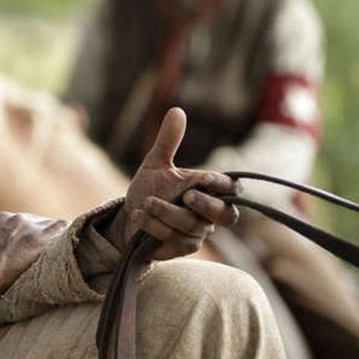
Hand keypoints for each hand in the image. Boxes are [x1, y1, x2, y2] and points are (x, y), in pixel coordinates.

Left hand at [0, 211, 65, 300]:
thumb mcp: (30, 274)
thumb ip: (44, 256)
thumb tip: (58, 251)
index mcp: (38, 239)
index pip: (63, 226)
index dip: (67, 233)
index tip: (69, 242)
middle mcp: (27, 223)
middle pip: (50, 222)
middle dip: (54, 232)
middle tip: (54, 245)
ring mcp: (12, 218)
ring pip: (33, 219)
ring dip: (36, 228)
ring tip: (33, 243)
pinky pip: (16, 218)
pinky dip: (19, 226)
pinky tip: (14, 239)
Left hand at [105, 107, 239, 259]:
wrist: (129, 218)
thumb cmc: (149, 190)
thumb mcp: (155, 164)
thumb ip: (168, 141)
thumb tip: (176, 110)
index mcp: (207, 190)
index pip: (229, 189)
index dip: (224, 185)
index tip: (206, 178)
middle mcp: (207, 213)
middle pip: (227, 215)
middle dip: (207, 205)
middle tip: (187, 195)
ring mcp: (197, 233)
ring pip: (192, 226)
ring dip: (166, 213)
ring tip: (146, 203)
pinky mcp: (181, 248)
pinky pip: (174, 240)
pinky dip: (154, 226)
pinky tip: (139, 216)